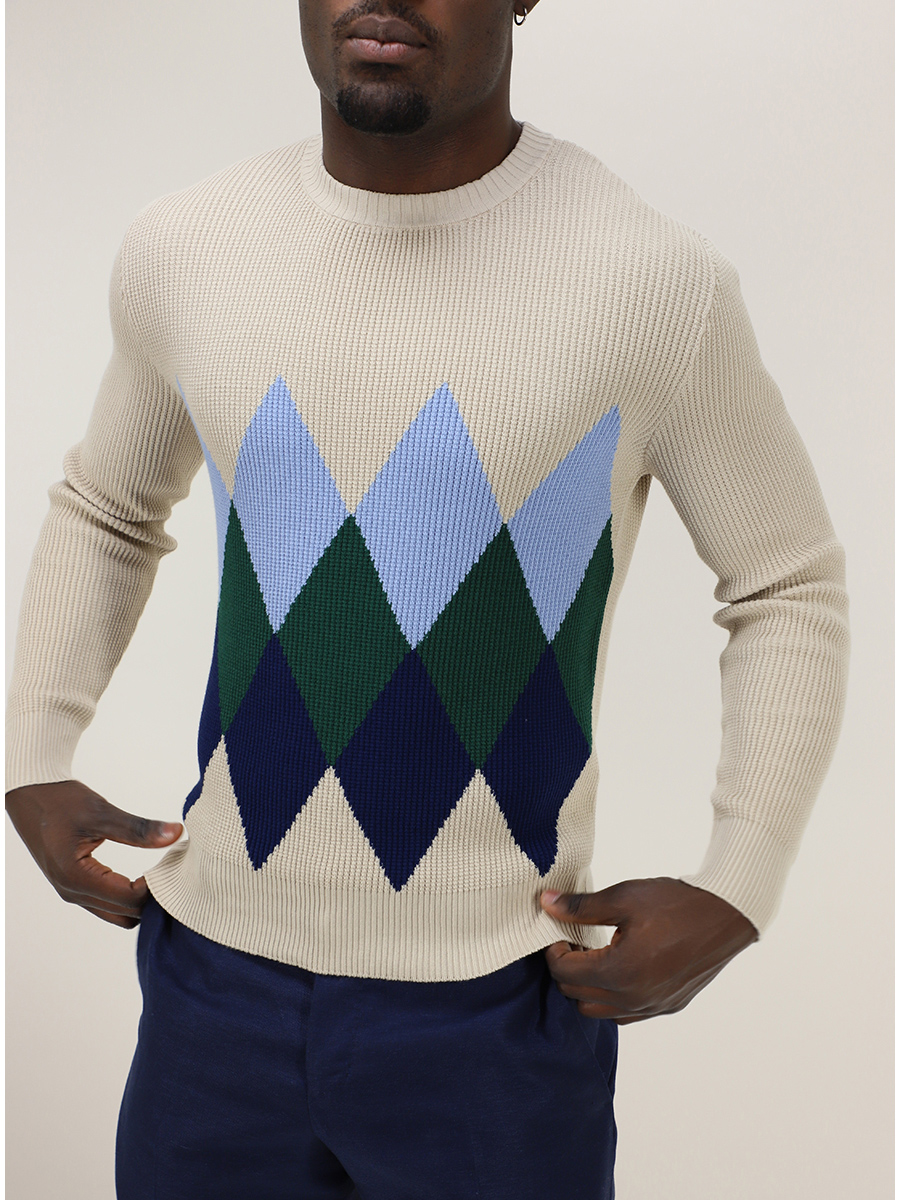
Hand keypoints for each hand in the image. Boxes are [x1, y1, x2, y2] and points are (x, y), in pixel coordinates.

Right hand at [6, 780, 181, 928]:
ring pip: (116, 914)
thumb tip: (176, 833)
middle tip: (175, 873)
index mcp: (76, 877)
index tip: (176, 866)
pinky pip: (106, 905)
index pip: (128, 898)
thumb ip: (139, 829)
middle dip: (152, 899)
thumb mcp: (102, 812)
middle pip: (125, 913)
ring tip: (162, 875)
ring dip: (140, 902)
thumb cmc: (62, 801)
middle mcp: (72, 892)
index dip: (157, 887)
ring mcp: (71, 892)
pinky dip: (128, 897)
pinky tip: (145, 877)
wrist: (31, 795)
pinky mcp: (74, 886)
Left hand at [540, 877, 757, 1023]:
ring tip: (595, 955)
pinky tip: (618, 969)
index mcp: (619, 972)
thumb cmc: (675, 903)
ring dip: (587, 988)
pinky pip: (625, 1015)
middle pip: (576, 996)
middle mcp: (634, 998)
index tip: (558, 931)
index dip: (553, 951)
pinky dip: (612, 998)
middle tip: (574, 941)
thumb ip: (581, 907)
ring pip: (599, 1012)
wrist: (725, 914)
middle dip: (567, 970)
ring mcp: (652, 1007)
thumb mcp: (624, 897)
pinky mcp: (668, 1007)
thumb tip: (546, 903)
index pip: (564, 973)